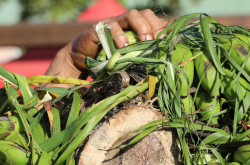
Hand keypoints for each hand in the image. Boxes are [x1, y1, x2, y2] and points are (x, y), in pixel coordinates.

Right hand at [47, 9, 167, 79]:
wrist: (81, 62)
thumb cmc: (107, 63)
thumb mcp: (128, 61)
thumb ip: (141, 59)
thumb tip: (161, 65)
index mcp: (136, 30)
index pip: (155, 22)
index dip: (163, 29)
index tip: (168, 42)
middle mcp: (126, 24)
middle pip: (146, 14)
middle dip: (155, 26)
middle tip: (157, 41)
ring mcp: (113, 23)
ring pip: (132, 15)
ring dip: (141, 26)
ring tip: (144, 40)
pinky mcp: (100, 28)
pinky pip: (111, 25)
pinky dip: (119, 34)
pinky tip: (122, 46)